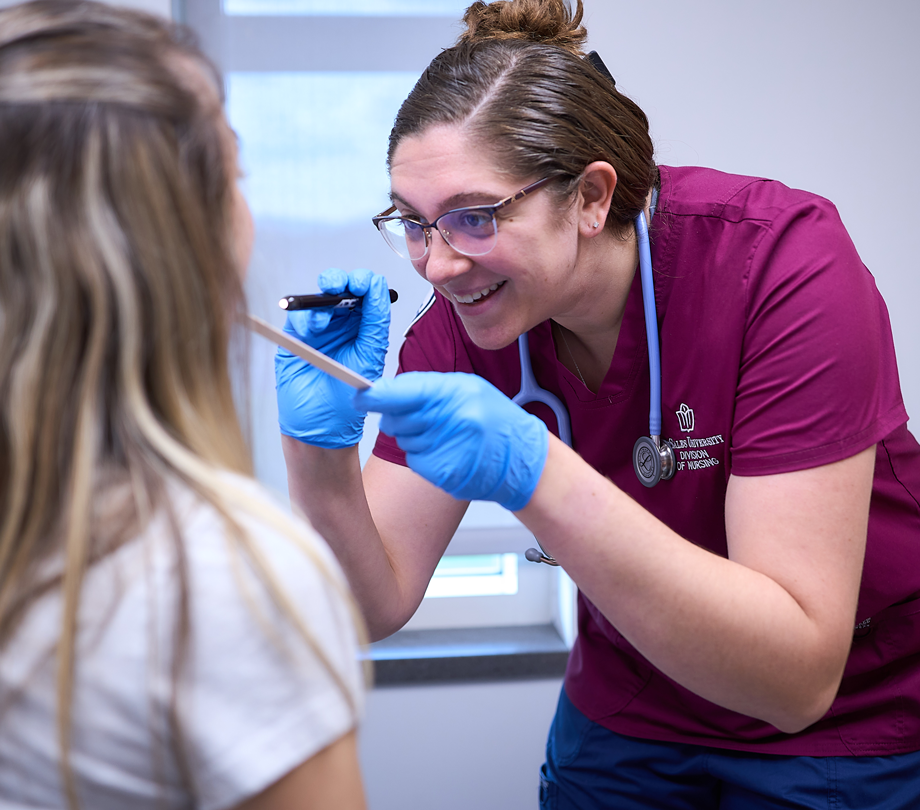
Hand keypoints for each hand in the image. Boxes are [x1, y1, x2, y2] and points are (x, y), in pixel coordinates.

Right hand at [275, 269, 389, 447]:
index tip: (362, 284)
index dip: (366, 282)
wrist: (320, 429)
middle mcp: (344, 325)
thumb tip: (378, 289)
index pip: (370, 293)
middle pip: (342, 288)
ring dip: (322, 299)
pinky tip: (311, 328)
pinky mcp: (296, 338)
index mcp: (367, 329)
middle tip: (340, 286)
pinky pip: (298, 316)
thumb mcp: (369, 358)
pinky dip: (304, 315)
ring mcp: (319, 330)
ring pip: (319, 297)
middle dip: (341, 281)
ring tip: (324, 320)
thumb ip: (375, 323)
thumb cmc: (347, 402)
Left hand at [354, 372, 548, 510]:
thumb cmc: (495, 420)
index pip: (404, 393)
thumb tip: (386, 391)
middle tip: (424, 418)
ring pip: (403, 440)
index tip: (359, 397)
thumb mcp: (468, 389)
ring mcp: (449, 449)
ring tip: (446, 435)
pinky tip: (448, 452)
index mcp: (457, 394)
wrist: (523, 459)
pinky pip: (415, 461)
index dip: (376, 396)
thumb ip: (428, 389)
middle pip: (396, 419)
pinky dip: (425, 457)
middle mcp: (452, 421)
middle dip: (399, 418)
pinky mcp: (445, 473)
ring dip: (415, 437)